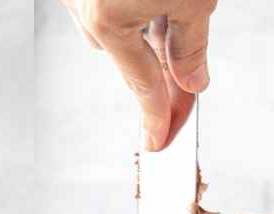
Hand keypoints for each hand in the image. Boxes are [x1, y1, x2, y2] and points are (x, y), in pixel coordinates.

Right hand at [61, 0, 217, 150]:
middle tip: (185, 84)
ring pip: (113, 28)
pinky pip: (104, 6)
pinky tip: (151, 1)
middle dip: (159, 68)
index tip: (158, 141)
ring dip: (142, 30)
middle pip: (126, 56)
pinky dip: (128, 7)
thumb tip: (192, 80)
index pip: (141, 83)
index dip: (157, 115)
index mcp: (106, 19)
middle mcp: (82, 7)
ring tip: (172, 14)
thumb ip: (190, 44)